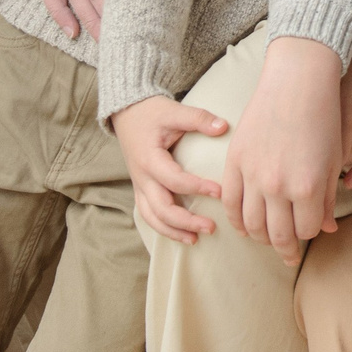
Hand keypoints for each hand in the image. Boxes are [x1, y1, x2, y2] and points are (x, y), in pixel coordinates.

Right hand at [110, 95, 227, 245]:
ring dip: (173, 231)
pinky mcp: (141, 190)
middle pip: (161, 208)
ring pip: (152, 218)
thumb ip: (198, 119)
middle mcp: (142, 177)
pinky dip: (164, 228)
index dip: (197, 188)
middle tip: (211, 227)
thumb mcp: (175, 111)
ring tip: (196, 239)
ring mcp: (139, 186)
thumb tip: (224, 127)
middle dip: (185, 222)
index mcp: (149, 159)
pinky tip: (183, 235)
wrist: (128, 114)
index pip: (174, 179)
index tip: (220, 192)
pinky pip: (149, 215)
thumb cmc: (152, 113)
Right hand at [221, 38, 344, 266]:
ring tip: (267, 238)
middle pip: (277, 235)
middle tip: (287, 251)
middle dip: (284, 247)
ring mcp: (252, 175)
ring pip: (251, 225)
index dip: (307, 234)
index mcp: (307, 187)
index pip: (305, 230)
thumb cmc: (322, 118)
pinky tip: (243, 226)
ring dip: (259, 238)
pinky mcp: (234, 162)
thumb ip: (326, 199)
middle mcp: (277, 187)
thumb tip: (326, 230)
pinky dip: (235, 220)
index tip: (307, 232)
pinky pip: (229, 203)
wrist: (296, 82)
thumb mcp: (332, 161)